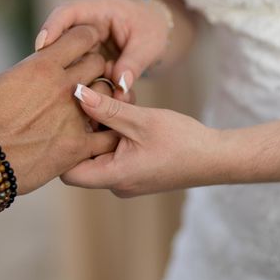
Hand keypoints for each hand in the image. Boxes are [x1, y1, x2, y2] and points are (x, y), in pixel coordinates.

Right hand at [0, 26, 118, 194]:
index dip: (85, 39)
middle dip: (94, 69)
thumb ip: (2, 79)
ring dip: (103, 99)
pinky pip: (109, 136)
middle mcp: (63, 86)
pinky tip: (102, 137)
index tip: (82, 48)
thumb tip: (0, 82)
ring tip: (94, 108)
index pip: (81, 37)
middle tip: (86, 80)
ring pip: (108, 96)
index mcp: (41, 66)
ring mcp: (74, 116)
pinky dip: (108, 135)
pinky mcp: (78, 147)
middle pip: (99, 64)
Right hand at [35, 0, 171, 97]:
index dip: (52, 27)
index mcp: (97, 11)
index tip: (42, 46)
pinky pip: (79, 78)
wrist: (154, 33)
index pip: (67, 13)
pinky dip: (85, 92)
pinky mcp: (84, 65)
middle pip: (58, 41)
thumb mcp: (148, 44)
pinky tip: (92, 108)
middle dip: (55, 62)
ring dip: (72, 82)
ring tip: (83, 101)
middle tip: (52, 82)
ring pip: (66, 64)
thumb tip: (120, 85)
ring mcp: (82, 48)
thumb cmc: (151, 30)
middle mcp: (84, 28)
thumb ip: (134, 63)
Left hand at [61, 86, 219, 196]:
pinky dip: (115, 136)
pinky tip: (127, 116)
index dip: (63, 145)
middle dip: (85, 131)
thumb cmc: (183, 141)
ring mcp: (126, 181)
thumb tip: (77, 94)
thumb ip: (108, 109)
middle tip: (94, 104)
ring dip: (102, 130)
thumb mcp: (142, 120)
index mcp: (114, 177)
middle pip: (81, 161)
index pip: (67, 171)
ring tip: (115, 107)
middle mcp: (116, 185)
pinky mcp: (136, 173)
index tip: (70, 117)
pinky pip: (114, 156)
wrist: (216, 158)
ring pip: (99, 155)